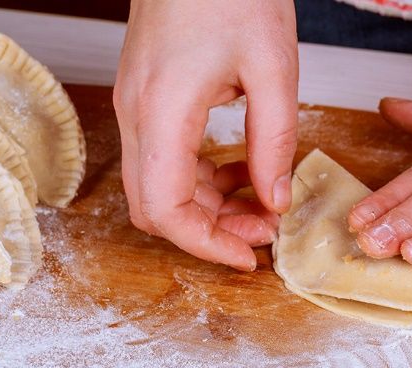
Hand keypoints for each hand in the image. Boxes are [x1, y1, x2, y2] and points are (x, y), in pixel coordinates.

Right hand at [114, 0, 297, 270]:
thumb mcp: (273, 67)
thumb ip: (274, 141)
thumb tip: (275, 199)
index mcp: (162, 109)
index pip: (166, 209)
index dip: (206, 245)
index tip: (249, 256)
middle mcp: (137, 114)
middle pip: (154, 208)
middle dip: (209, 232)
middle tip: (262, 232)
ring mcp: (136, 106)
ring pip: (158, 188)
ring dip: (207, 208)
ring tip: (261, 204)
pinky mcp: (147, 99)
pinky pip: (164, 161)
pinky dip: (200, 180)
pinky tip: (240, 173)